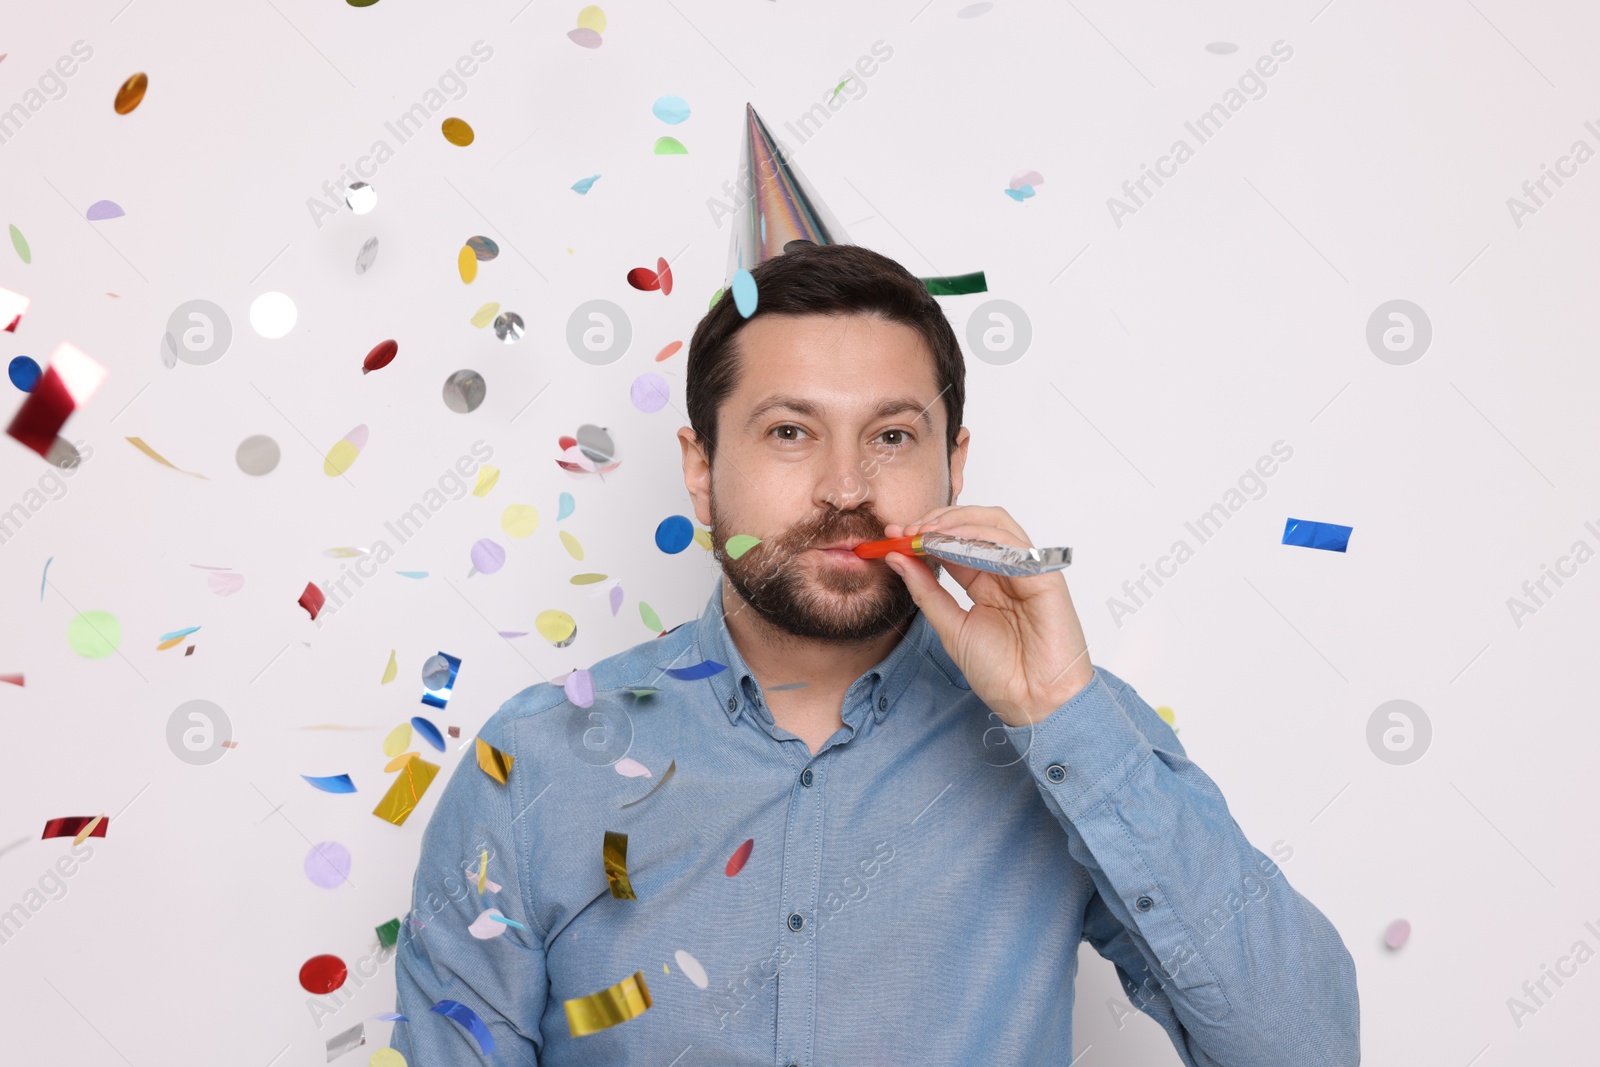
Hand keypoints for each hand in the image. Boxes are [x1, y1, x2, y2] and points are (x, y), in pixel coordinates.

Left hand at [882, 505, 1092, 727]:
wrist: (1032, 702)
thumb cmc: (1000, 672)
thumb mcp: (950, 627)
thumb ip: (926, 592)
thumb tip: (897, 558)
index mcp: (986, 581)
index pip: (953, 543)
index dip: (923, 533)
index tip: (893, 534)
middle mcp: (1006, 570)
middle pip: (974, 524)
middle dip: (938, 521)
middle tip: (907, 529)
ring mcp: (1026, 570)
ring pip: (995, 524)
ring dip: (957, 522)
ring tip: (926, 532)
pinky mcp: (1044, 577)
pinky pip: (1013, 544)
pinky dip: (981, 536)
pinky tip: (953, 541)